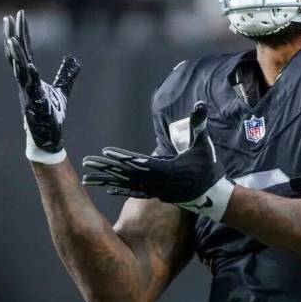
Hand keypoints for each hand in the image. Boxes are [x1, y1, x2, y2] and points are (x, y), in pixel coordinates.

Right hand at [3, 9, 79, 163]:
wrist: (49, 138)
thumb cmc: (52, 115)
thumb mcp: (62, 89)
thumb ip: (66, 74)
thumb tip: (74, 59)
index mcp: (29, 78)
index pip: (24, 50)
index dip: (21, 33)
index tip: (18, 15)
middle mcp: (25, 83)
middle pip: (17, 56)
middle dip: (13, 37)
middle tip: (9, 17)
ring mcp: (29, 93)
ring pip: (19, 70)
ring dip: (15, 55)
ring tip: (11, 38)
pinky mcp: (36, 105)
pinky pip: (32, 89)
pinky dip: (31, 78)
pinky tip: (31, 66)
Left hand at [81, 102, 234, 221]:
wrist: (214, 196)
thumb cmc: (208, 168)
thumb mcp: (203, 145)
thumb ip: (199, 125)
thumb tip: (200, 105)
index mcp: (166, 170)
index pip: (139, 163)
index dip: (122, 158)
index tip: (106, 153)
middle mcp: (156, 182)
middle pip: (125, 174)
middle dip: (105, 168)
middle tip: (87, 162)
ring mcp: (155, 190)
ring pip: (125, 184)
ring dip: (106, 180)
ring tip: (88, 178)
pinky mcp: (156, 195)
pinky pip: (133, 193)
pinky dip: (120, 190)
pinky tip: (107, 188)